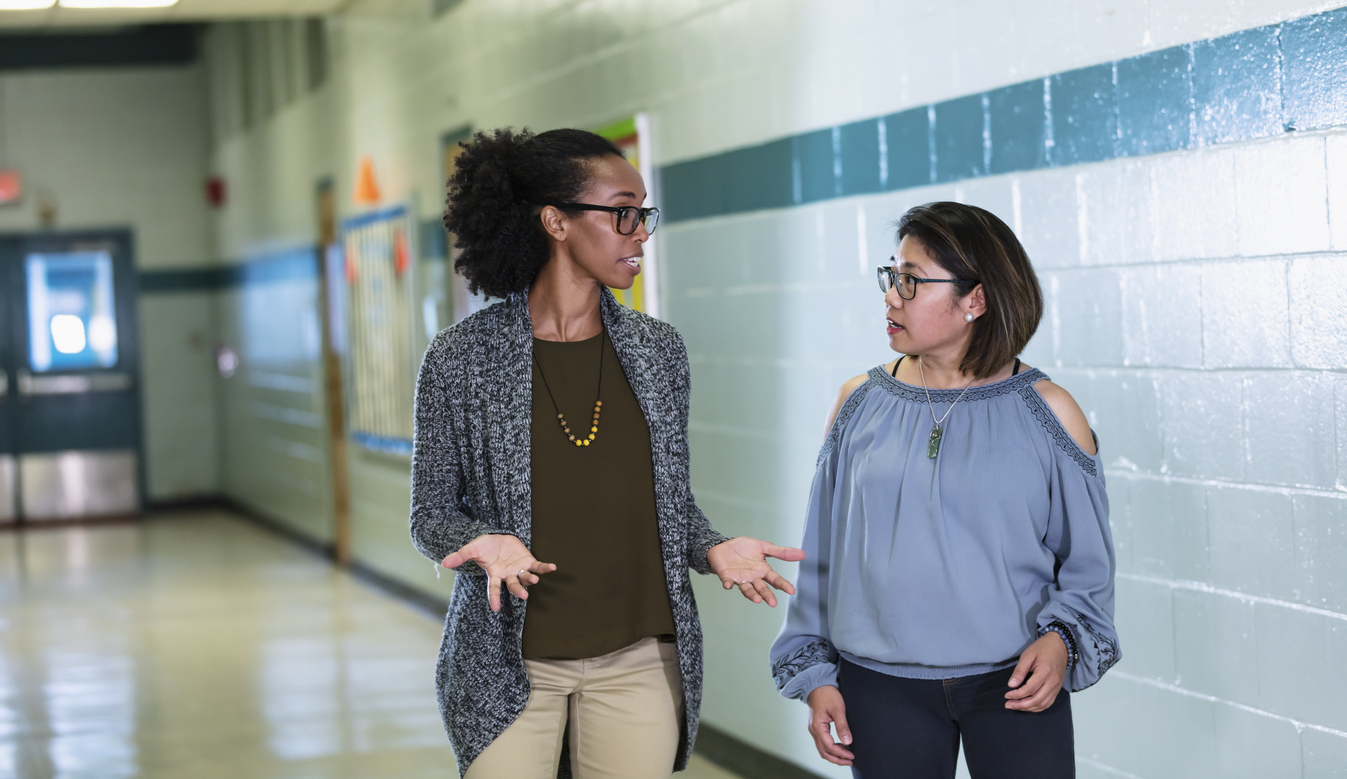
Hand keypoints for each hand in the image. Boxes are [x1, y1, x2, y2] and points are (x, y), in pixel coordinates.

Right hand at [441, 535, 556, 612]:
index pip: (493, 589)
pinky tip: (552, 567)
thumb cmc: (485, 546)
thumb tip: (444, 563)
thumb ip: (460, 556)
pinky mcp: (528, 561)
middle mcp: (508, 575)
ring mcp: (518, 569)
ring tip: (534, 580)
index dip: (494, 597)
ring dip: (530, 580)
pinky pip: (537, 566)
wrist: (498, 536)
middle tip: (523, 596)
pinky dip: (544, 568)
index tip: (495, 608)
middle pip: (513, 586)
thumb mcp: (472, 549)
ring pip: (525, 578)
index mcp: (494, 575)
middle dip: (518, 590)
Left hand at [706, 536, 805, 606]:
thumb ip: (781, 552)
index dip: (783, 584)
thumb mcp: (764, 547)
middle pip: (762, 588)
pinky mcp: (726, 576)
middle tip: (773, 602)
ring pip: (747, 589)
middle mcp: (752, 577)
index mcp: (762, 571)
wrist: (723, 546)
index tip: (791, 591)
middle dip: (767, 595)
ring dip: (751, 594)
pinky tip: (729, 585)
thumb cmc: (743, 548)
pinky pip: (728, 581)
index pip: (775, 579)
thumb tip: (802, 554)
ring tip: (757, 599)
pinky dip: (728, 584)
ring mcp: (740, 578)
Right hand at [806, 685, 853, 765]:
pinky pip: (822, 742)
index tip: (851, 755)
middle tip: (850, 761)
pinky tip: (840, 747)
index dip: (841, 753)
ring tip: (846, 757)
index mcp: (818, 727)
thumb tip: (848, 741)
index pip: (829, 746)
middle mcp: (813, 730)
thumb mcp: (838, 709)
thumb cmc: (827, 694)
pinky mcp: (817, 727)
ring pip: (822, 748)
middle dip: (837, 758)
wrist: (818, 685)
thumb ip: (842, 726)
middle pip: (824, 751)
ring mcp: (814, 729)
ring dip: (834, 755)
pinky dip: (831, 748)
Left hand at [1005, 631, 1067, 710]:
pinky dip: (1037, 707)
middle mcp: (1052, 682)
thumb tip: (1011, 685)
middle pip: (1036, 700)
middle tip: (1008, 704)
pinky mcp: (1058, 689)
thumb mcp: (1027, 656)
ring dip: (1028, 708)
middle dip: (1021, 705)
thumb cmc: (1042, 648)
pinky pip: (1048, 703)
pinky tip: (1028, 706)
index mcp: (1045, 672)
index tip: (1007, 695)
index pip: (1029, 689)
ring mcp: (1056, 687)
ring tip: (1016, 706)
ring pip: (1043, 704)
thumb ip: (1019, 671)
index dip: (1017, 695)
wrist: (1060, 646)